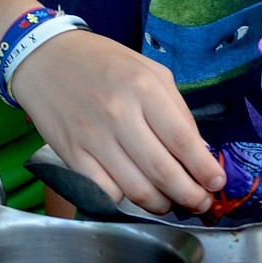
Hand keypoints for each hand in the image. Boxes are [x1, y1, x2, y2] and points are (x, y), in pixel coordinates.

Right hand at [11, 29, 225, 215]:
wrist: (44, 57)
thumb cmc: (102, 61)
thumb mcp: (148, 69)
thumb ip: (176, 108)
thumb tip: (198, 149)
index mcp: (144, 88)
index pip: (183, 141)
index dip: (205, 169)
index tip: (217, 183)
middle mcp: (119, 114)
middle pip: (163, 172)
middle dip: (190, 195)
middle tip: (201, 203)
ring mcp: (93, 138)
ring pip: (137, 190)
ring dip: (162, 205)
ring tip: (172, 203)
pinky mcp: (72, 155)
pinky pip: (106, 192)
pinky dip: (126, 202)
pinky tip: (136, 195)